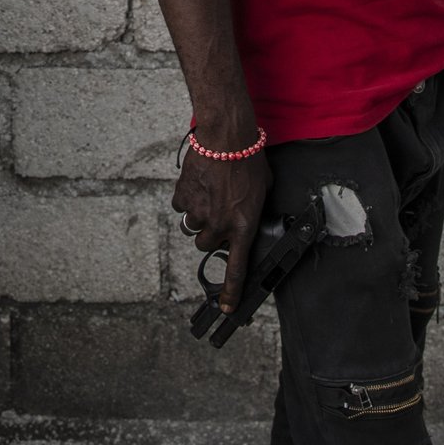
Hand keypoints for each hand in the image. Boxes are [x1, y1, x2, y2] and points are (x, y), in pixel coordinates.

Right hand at [173, 143, 270, 312]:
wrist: (227, 137)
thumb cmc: (249, 160)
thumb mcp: (263, 190)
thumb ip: (254, 210)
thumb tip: (249, 216)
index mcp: (243, 226)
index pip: (235, 268)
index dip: (230, 292)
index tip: (225, 307)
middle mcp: (219, 225)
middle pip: (206, 244)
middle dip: (210, 232)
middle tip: (217, 212)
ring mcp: (199, 212)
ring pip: (192, 226)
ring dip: (198, 214)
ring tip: (209, 191)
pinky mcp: (183, 197)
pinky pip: (181, 205)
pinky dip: (187, 198)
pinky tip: (199, 183)